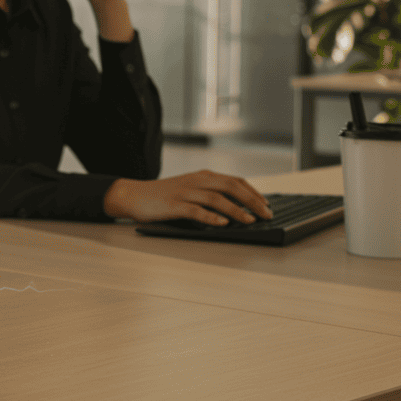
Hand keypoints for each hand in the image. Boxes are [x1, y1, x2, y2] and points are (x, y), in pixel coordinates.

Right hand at [104, 171, 272, 225]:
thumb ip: (210, 194)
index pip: (236, 180)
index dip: (254, 192)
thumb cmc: (163, 196)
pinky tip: (223, 224)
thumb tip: (237, 208)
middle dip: (252, 200)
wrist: (133, 195)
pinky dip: (211, 217)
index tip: (267, 205)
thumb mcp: (190, 189)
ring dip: (236, 210)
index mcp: (203, 176)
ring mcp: (185, 192)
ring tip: (250, 220)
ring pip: (216, 198)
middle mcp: (197, 181)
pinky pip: (196, 210)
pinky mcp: (173, 205)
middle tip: (267, 214)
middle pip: (231, 186)